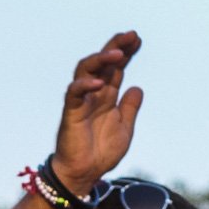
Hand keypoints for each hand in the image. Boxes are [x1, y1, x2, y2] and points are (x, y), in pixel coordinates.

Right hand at [51, 31, 144, 192]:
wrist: (84, 173)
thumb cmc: (101, 151)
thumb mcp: (124, 128)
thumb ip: (129, 108)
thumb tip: (137, 87)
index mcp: (107, 96)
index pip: (116, 68)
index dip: (126, 53)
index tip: (138, 39)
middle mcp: (93, 94)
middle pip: (102, 63)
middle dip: (115, 47)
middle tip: (130, 35)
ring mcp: (81, 101)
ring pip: (86, 71)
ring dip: (101, 60)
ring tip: (118, 54)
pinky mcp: (70, 112)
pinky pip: (74, 93)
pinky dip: (85, 86)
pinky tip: (99, 82)